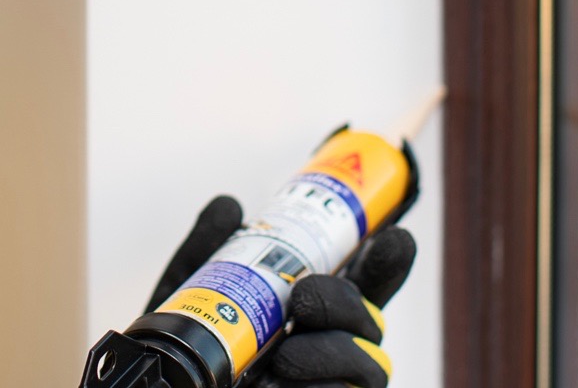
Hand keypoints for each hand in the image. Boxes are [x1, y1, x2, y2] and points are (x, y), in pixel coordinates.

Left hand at [147, 196, 416, 387]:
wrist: (183, 386)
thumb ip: (208, 252)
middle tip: (301, 299)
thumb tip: (228, 206)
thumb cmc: (199, 350)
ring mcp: (336, 380)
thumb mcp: (192, 297)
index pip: (365, 278)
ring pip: (368, 362)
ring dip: (330, 352)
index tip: (394, 236)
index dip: (387, 258)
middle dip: (342, 301)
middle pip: (368, 314)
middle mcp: (335, 342)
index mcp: (315, 307)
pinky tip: (279, 385)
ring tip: (283, 357)